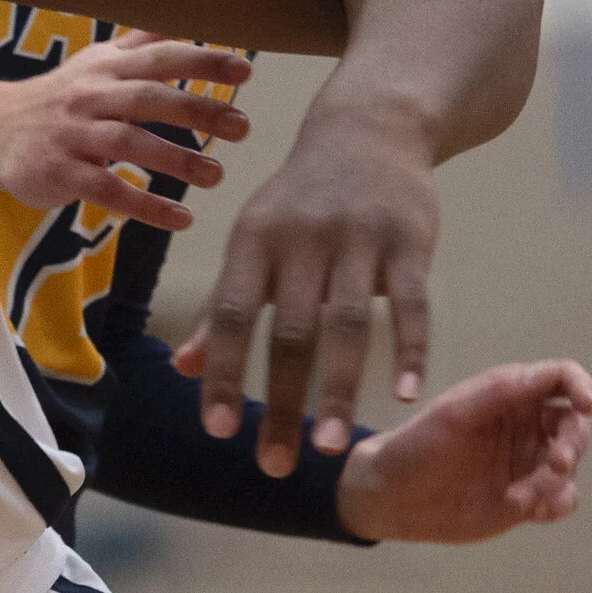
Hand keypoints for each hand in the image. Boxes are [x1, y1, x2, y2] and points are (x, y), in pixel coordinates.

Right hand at [0, 31, 251, 232]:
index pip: (158, 57)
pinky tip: (181, 219)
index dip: (201, 59)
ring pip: (127, 143)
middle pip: (146, 98)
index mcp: (105, 69)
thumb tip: (179, 12)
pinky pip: (105, 190)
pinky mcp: (59, 173)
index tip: (245, 68)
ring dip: (175, 159)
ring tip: (217, 175)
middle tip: (243, 126)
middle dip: (196, 109)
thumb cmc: (58, 98)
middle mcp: (89, 96)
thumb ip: (139, 44)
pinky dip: (144, 205)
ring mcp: (72, 135)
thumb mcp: (94, 65)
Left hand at [174, 94, 438, 474]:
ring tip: (331, 449)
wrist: (369, 126)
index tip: (216, 432)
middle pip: (288, 332)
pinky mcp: (409, 240)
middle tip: (273, 466)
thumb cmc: (301, 198)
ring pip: (346, 325)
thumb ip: (222, 304)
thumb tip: (181, 368)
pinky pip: (410, 303)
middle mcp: (301, 239)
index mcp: (253, 240)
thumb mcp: (253, 238)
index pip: (229, 314)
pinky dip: (409, 350)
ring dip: (338, 391)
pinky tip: (405, 394)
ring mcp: (357, 238)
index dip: (219, 371)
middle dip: (279, 402)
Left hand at [334, 360, 591, 543]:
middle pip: (575, 424)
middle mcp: (525, 424)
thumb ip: (497, 393)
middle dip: (573, 442)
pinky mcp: (528, 497)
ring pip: (570, 466)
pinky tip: (527, 510)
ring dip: (555, 481)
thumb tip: (543, 374)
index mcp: (509, 393)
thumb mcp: (452, 415)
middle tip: (556, 463)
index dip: (580, 386)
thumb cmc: (417, 446)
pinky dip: (555, 504)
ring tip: (519, 498)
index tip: (587, 405)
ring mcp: (528, 462)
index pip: (560, 378)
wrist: (395, 499)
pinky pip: (563, 499)